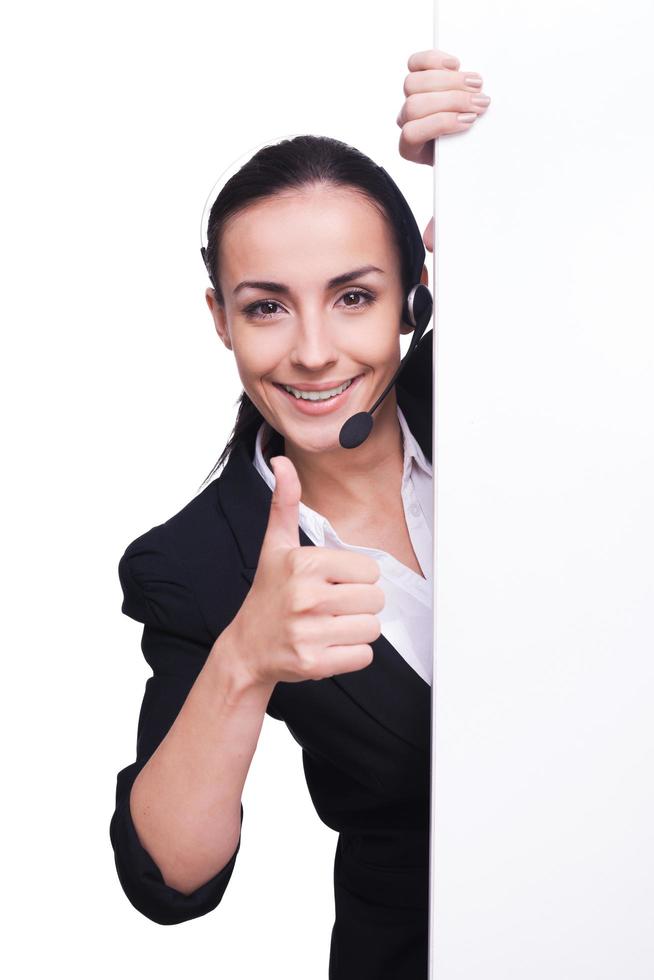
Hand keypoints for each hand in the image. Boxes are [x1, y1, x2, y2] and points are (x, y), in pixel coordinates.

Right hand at [226, 455, 384, 686]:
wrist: (247, 648)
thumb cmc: (269, 593)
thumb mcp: (275, 546)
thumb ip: (284, 503)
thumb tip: (281, 462)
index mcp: (304, 563)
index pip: (371, 571)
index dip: (356, 579)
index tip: (331, 584)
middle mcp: (306, 596)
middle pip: (376, 600)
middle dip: (359, 605)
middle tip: (331, 608)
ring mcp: (308, 632)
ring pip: (372, 628)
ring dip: (356, 630)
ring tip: (329, 626)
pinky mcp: (313, 663)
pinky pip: (363, 656)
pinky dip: (351, 655)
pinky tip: (328, 646)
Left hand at [397, 48, 490, 250]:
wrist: (472, 146)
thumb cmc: (467, 169)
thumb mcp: (459, 193)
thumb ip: (447, 215)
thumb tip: (433, 243)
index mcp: (413, 150)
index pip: (411, 134)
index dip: (438, 125)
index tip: (470, 122)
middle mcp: (409, 125)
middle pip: (413, 106)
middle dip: (449, 101)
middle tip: (481, 101)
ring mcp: (414, 100)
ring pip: (413, 84)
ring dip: (447, 81)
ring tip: (475, 85)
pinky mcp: (423, 78)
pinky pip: (416, 64)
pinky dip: (433, 60)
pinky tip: (455, 64)